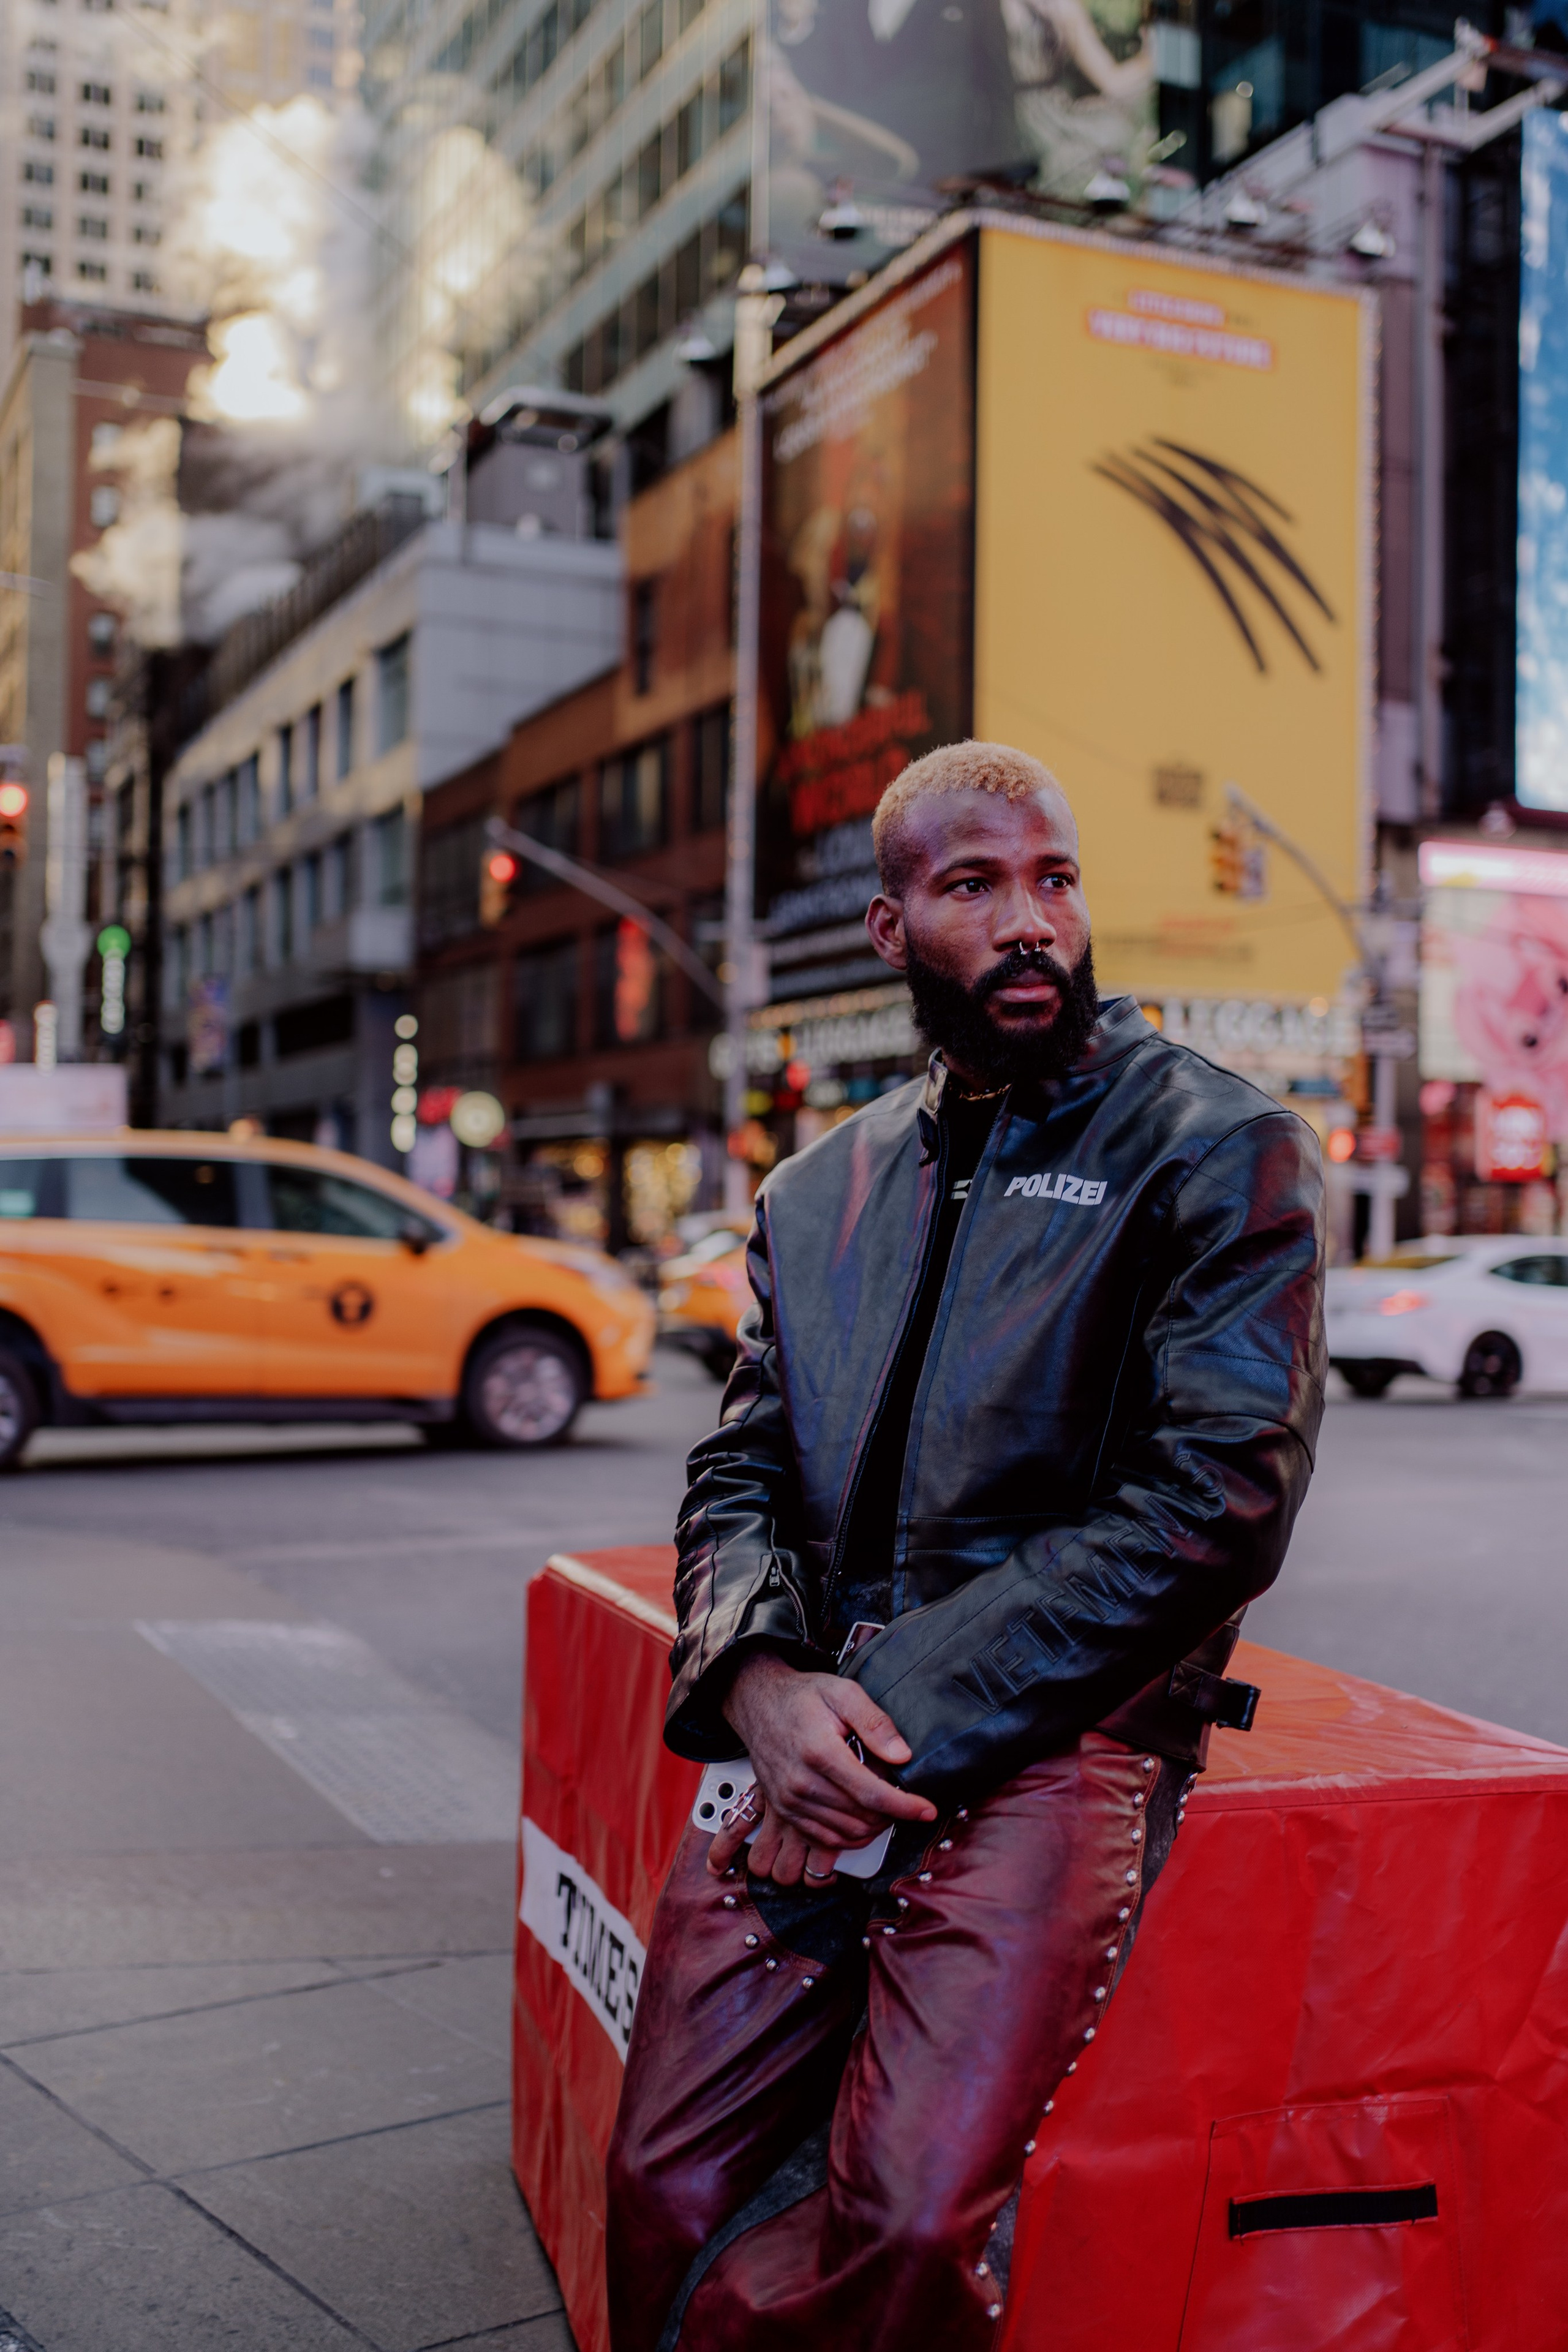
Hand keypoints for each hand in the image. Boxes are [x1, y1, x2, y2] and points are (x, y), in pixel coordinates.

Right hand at [707, 1653, 936, 1883]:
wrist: (759, 1703)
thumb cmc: (803, 1697)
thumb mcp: (843, 1692)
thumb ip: (875, 1722)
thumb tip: (903, 1755)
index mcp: (820, 1752)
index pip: (871, 1793)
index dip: (905, 1806)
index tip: (928, 1810)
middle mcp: (801, 1782)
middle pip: (861, 1816)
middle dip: (893, 1815)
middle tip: (909, 1801)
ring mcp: (790, 1801)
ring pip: (846, 1833)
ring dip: (874, 1828)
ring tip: (888, 1809)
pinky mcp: (784, 1811)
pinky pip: (824, 1839)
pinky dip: (850, 1838)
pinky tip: (865, 1823)